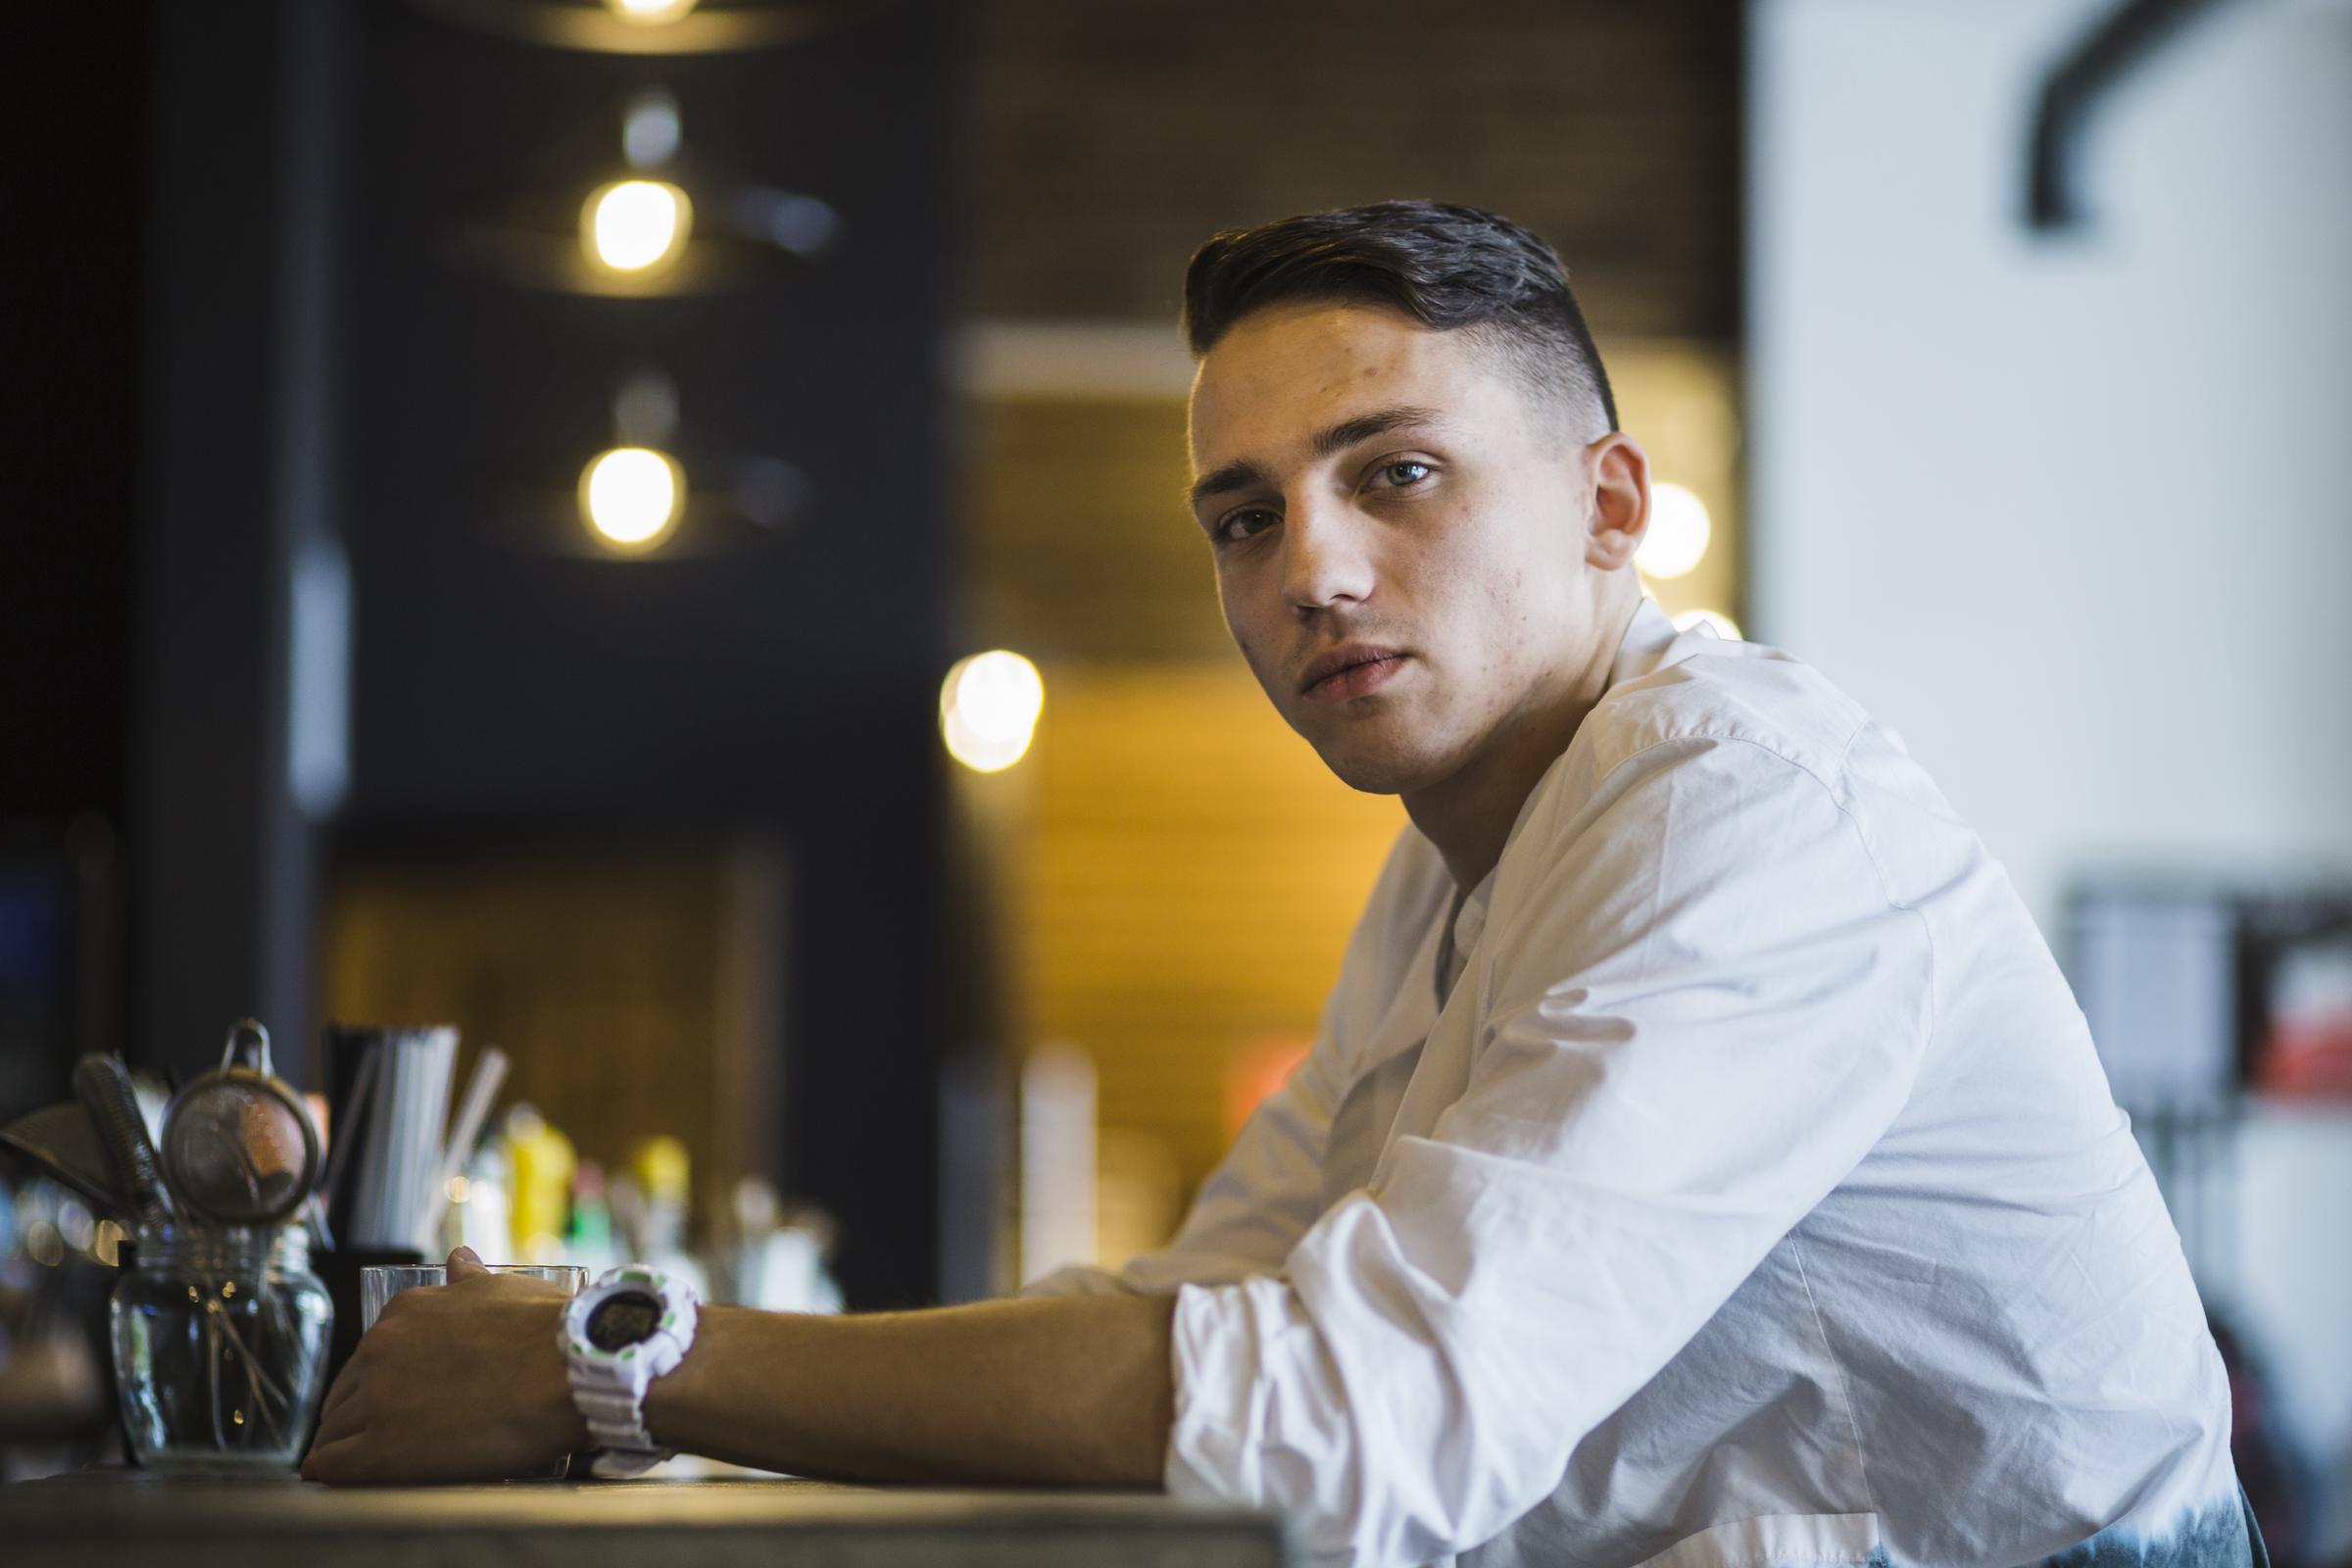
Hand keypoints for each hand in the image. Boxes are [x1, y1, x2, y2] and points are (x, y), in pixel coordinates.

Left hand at [302, 1247, 588, 1483]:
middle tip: (381, 1434)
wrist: (569, 1371)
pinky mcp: (383, 1449)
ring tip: (361, 1463)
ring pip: (332, 1429)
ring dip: (345, 1444)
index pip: (368, 1355)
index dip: (379, 1381)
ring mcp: (378, 1399)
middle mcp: (380, 1349)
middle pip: (344, 1392)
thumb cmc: (545, 1329)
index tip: (395, 1397)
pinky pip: (330, 1465)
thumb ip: (468, 1278)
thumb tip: (459, 1257)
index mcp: (404, 1311)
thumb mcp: (501, 1289)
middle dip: (357, 1413)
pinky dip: (331, 1472)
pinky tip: (338, 1478)